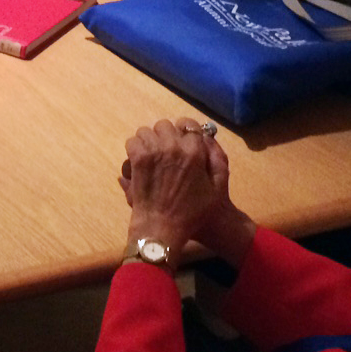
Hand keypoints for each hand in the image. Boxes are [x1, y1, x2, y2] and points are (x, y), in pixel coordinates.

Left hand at [119, 119, 241, 266]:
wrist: (164, 226)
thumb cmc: (194, 212)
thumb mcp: (217, 186)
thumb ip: (217, 158)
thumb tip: (206, 136)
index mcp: (195, 151)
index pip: (188, 125)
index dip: (184, 132)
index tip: (181, 140)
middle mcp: (174, 146)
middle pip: (165, 125)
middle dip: (166, 136)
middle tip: (165, 151)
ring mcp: (154, 151)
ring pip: (147, 131)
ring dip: (149, 141)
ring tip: (152, 156)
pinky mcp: (138, 159)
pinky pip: (133, 141)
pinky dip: (135, 148)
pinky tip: (140, 160)